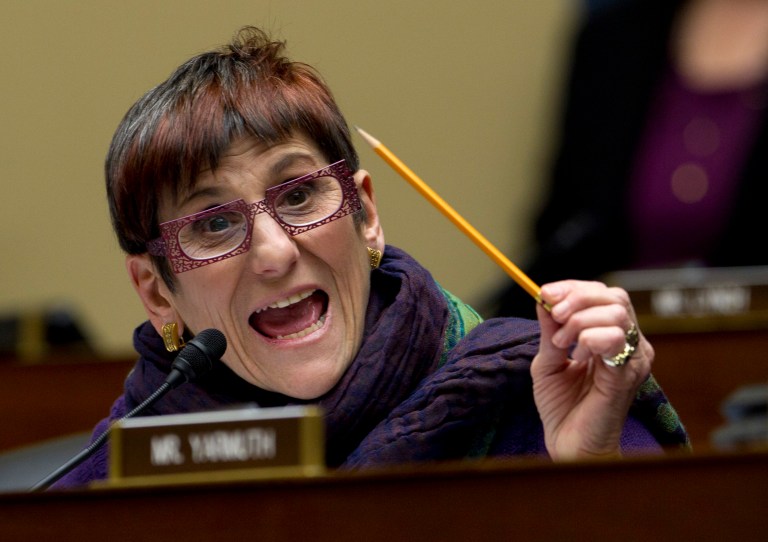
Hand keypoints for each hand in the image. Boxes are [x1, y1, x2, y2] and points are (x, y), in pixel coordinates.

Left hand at [531, 280, 652, 459]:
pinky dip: (589, 338)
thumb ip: (549, 330)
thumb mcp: (547, 360)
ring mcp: (633, 359)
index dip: (573, 288)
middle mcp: (628, 343)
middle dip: (577, 299)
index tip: (545, 293)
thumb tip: (542, 297)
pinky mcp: (628, 375)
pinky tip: (577, 354)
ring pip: (616, 312)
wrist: (568, 445)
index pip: (601, 294)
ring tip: (562, 343)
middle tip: (555, 318)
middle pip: (614, 297)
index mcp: (610, 336)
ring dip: (580, 320)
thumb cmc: (561, 407)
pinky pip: (615, 340)